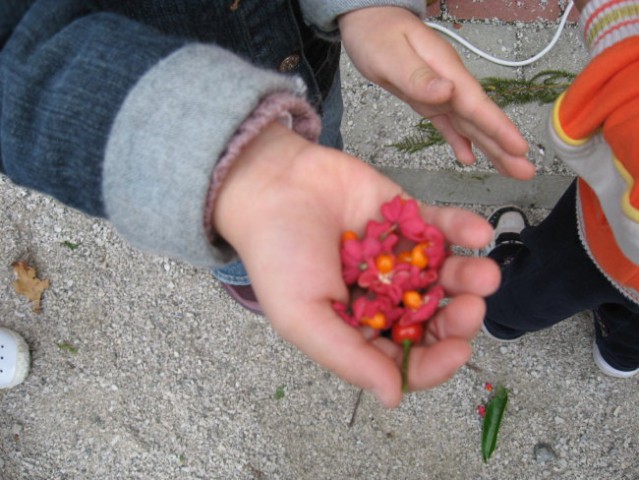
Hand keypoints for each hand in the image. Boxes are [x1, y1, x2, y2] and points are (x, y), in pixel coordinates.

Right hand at [213, 122, 500, 406]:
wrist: (270, 185)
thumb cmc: (278, 257)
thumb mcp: (302, 317)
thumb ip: (348, 357)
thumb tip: (394, 398)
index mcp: (357, 328)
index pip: (404, 357)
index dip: (434, 361)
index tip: (458, 351)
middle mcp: (382, 295)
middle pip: (432, 318)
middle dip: (457, 319)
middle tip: (471, 307)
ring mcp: (397, 255)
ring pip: (443, 274)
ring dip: (469, 276)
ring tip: (485, 273)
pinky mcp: (405, 216)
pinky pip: (441, 226)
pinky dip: (462, 228)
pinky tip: (478, 231)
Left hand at [339, 6, 534, 179]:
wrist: (370, 20)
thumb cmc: (377, 33)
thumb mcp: (392, 55)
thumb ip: (418, 76)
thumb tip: (448, 92)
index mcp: (446, 71)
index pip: (477, 104)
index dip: (498, 128)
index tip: (519, 147)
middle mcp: (450, 83)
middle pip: (480, 119)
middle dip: (504, 146)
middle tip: (526, 171)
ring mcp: (442, 92)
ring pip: (470, 125)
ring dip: (491, 148)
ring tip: (512, 170)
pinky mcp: (429, 100)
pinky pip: (449, 124)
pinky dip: (460, 141)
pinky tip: (470, 158)